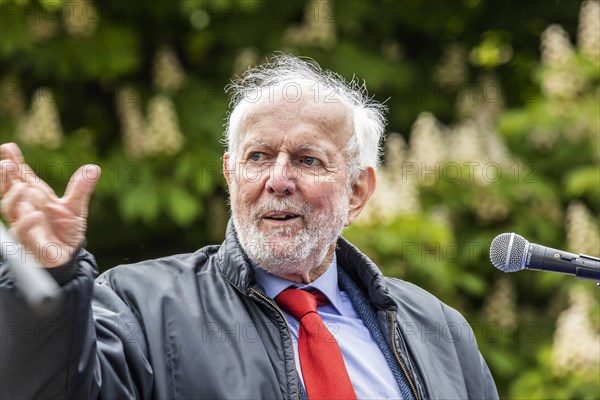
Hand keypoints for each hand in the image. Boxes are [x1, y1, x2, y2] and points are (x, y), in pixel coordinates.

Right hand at [0, 143, 100, 267]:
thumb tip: (94, 168)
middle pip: (9, 192)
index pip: (20, 178)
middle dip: (5, 179)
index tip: (8, 148)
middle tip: (6, 165)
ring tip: (24, 186)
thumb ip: (81, 188)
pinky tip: (35, 214)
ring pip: (12, 211)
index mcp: (34, 198)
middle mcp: (25, 210)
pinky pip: (24, 233)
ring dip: (15, 198)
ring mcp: (25, 225)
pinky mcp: (31, 243)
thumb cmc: (65, 229)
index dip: (13, 163)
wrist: (67, 255)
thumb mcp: (75, 207)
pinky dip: (27, 223)